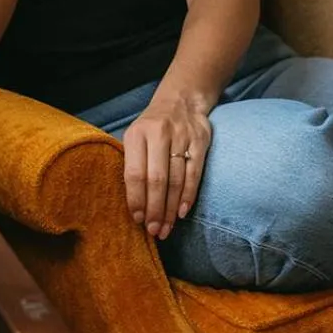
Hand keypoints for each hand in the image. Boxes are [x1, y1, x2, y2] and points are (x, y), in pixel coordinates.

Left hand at [122, 93, 211, 239]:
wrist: (181, 100)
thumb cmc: (152, 127)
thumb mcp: (135, 137)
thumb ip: (132, 163)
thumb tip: (133, 204)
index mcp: (137, 134)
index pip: (134, 173)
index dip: (136, 199)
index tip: (138, 219)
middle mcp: (159, 134)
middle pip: (156, 180)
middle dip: (155, 209)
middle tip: (154, 231)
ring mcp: (182, 136)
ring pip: (176, 180)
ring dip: (171, 208)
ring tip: (166, 228)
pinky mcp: (200, 141)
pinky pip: (194, 174)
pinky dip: (188, 196)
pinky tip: (182, 212)